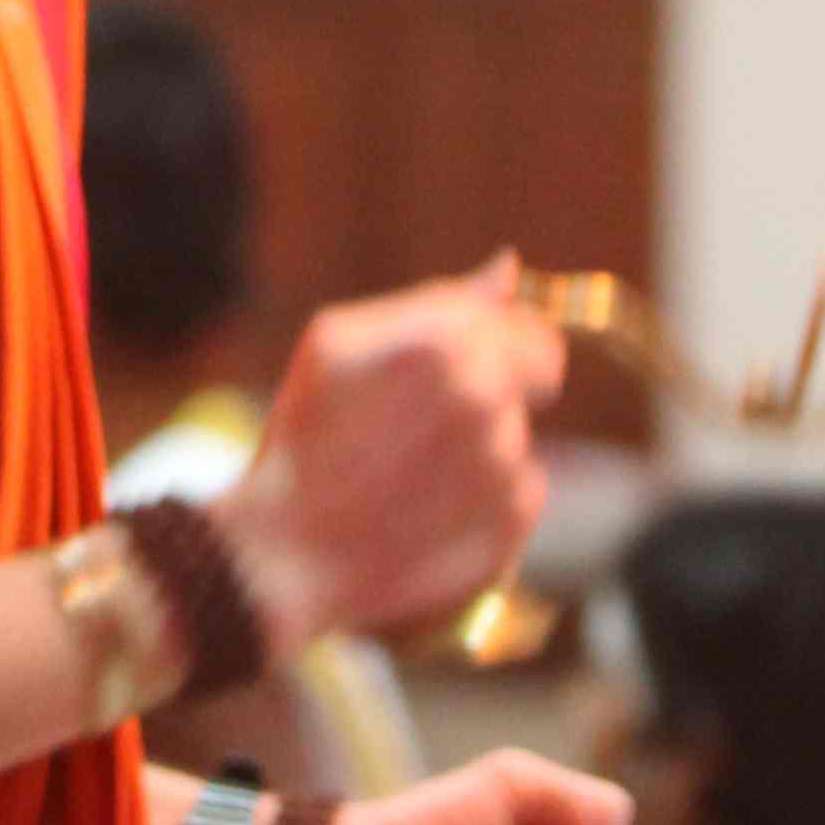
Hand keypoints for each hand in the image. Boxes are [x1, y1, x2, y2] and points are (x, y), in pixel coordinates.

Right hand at [216, 265, 562, 652]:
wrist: (286, 557)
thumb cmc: (304, 439)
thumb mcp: (338, 343)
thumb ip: (436, 298)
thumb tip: (507, 268)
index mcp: (446, 341)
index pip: (528, 328)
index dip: (502, 342)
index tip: (468, 364)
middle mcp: (486, 399)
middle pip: (538, 379)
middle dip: (498, 389)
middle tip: (433, 422)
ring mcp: (503, 467)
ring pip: (517, 438)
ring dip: (481, 448)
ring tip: (410, 474)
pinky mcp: (510, 526)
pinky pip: (517, 495)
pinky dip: (484, 500)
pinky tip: (427, 510)